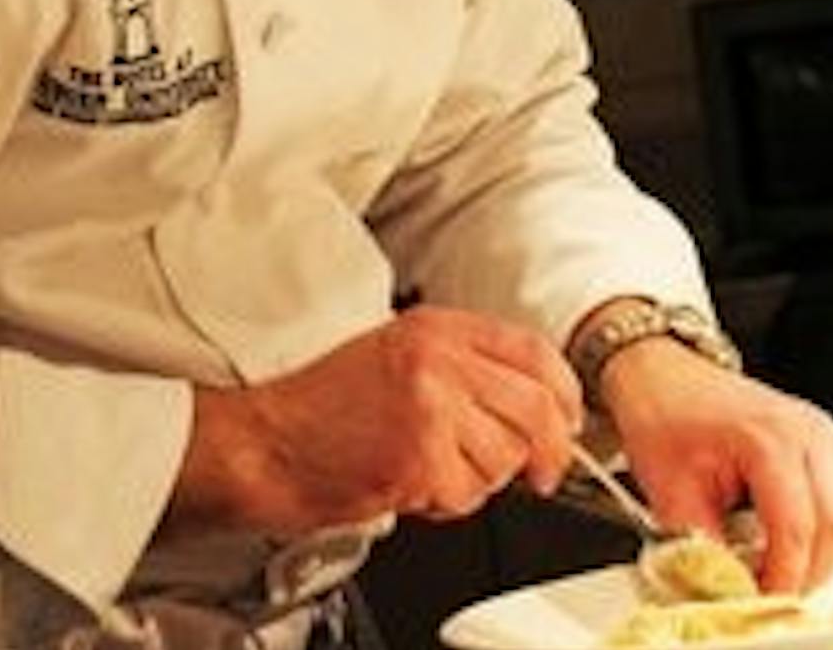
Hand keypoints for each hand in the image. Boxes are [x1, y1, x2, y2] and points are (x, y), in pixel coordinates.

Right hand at [171, 306, 582, 535]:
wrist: (264, 443)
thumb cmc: (322, 408)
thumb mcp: (400, 356)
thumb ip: (464, 368)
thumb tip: (534, 404)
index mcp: (438, 328)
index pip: (534, 351)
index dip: (565, 393)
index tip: (569, 421)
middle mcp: (439, 359)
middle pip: (536, 407)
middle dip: (548, 451)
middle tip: (539, 473)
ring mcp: (430, 405)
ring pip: (504, 457)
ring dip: (480, 481)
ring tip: (433, 471)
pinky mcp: (418, 455)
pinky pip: (467, 493)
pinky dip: (447, 503)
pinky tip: (412, 485)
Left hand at [600, 339, 832, 593]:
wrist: (662, 374)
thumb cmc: (665, 417)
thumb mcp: (668, 491)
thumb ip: (701, 549)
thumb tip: (729, 592)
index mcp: (768, 437)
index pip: (796, 527)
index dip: (783, 578)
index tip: (762, 601)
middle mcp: (808, 431)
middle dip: (810, 569)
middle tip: (772, 588)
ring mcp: (824, 431)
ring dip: (830, 547)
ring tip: (785, 561)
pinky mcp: (828, 439)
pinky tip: (800, 532)